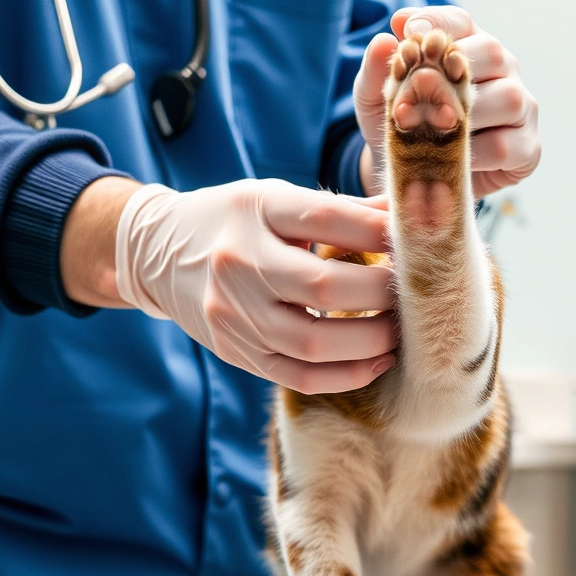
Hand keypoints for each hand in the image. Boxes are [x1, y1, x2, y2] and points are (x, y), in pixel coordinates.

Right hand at [113, 178, 396, 393]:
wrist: (158, 254)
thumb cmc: (234, 220)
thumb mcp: (276, 199)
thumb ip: (341, 209)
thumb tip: (407, 212)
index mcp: (254, 211)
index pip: (325, 218)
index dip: (379, 232)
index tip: (417, 243)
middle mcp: (239, 262)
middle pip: (324, 286)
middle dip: (384, 293)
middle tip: (417, 293)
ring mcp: (234, 313)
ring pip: (314, 342)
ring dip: (371, 341)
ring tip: (402, 331)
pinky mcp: (236, 351)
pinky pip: (298, 376)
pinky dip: (346, 375)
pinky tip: (377, 361)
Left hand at [353, 5, 539, 198]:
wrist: (419, 179)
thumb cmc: (405, 126)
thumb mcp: (378, 101)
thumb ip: (377, 70)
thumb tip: (385, 38)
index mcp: (469, 46)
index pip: (459, 22)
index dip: (437, 23)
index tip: (410, 32)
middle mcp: (503, 69)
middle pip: (492, 52)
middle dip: (453, 73)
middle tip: (418, 97)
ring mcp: (522, 107)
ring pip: (507, 99)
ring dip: (467, 117)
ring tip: (435, 133)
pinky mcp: (528, 147)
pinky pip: (505, 146)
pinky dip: (475, 156)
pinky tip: (455, 160)